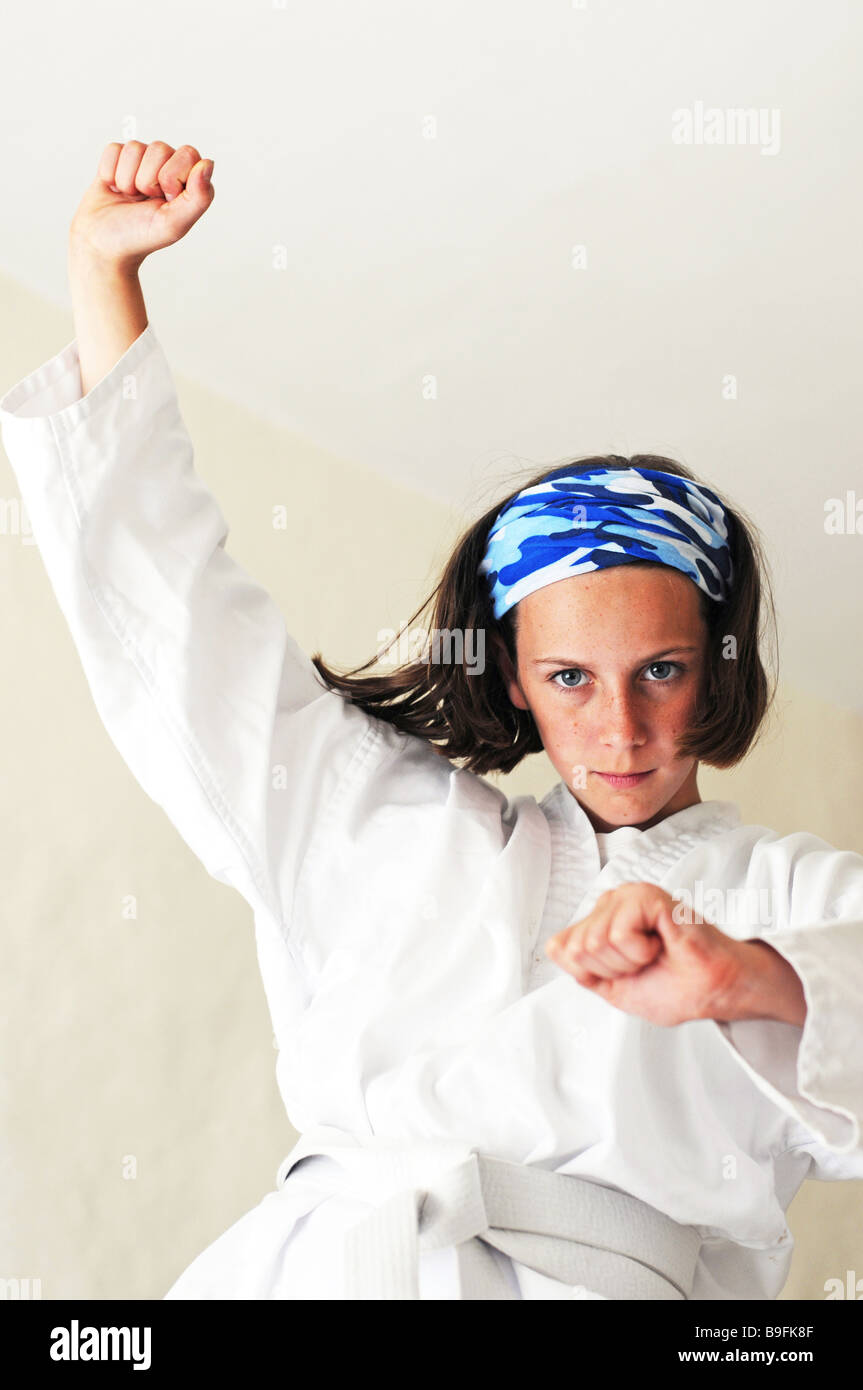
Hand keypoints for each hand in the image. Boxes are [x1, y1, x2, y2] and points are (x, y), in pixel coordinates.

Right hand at [69, 140, 214, 272]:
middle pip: (159, 148)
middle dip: (147, 179)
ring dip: (127, 179)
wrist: (102, 244)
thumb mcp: (174, 224)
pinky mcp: (119, 158)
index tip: (165, 199)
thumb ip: (199, 197)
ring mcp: (143, 161)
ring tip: (130, 198)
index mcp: (189, 182)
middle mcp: (168, 167)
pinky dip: (110, 173)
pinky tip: (115, 189)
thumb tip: (208, 163)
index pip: (188, 155)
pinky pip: (114, 150)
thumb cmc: (140, 237)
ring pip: (135, 148)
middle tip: (144, 201)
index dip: (172, 177)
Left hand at [545, 881, 743, 1026]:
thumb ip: (580, 967)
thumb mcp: (611, 987)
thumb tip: (556, 946)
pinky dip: (640, 951)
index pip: (560, 948)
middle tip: (644, 964)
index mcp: (601, 921)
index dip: (591, 973)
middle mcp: (611, 903)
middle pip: (576, 948)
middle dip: (610, 969)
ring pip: (595, 941)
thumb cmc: (674, 986)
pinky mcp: (647, 896)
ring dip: (628, 962)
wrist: (712, 991)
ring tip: (654, 954)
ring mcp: (628, 896)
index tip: (626, 973)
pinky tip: (661, 944)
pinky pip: (618, 933)